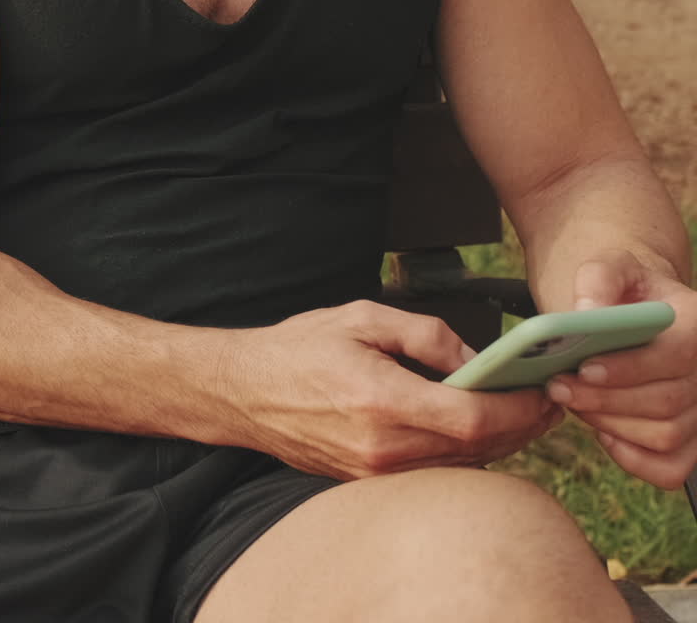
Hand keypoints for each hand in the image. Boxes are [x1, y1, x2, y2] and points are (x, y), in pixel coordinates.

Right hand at [215, 300, 561, 479]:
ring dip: (499, 442)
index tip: (544, 392)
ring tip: (524, 411)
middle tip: (550, 401)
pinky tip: (480, 427)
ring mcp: (374, 472)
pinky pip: (433, 470)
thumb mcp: (363, 317)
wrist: (245, 391)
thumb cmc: (301, 347)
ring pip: (459, 465)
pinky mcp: (369, 480)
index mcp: (382, 402)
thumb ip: (426, 334)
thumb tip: (475, 359)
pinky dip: (466, 451)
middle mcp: (382, 448)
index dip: (518, 409)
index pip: (471, 420)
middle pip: (475, 449)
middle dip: (521, 427)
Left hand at [546, 250, 696, 488]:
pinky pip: (672, 468)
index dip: (629, 368)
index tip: (583, 368)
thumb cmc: (626, 291)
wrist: (642, 315)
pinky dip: (634, 459)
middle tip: (558, 386)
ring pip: (664, 436)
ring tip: (574, 401)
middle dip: (604, 400)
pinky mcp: (694, 441)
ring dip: (610, 424)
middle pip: (666, 402)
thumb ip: (598, 280)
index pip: (674, 356)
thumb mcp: (612, 267)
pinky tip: (604, 433)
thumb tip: (585, 313)